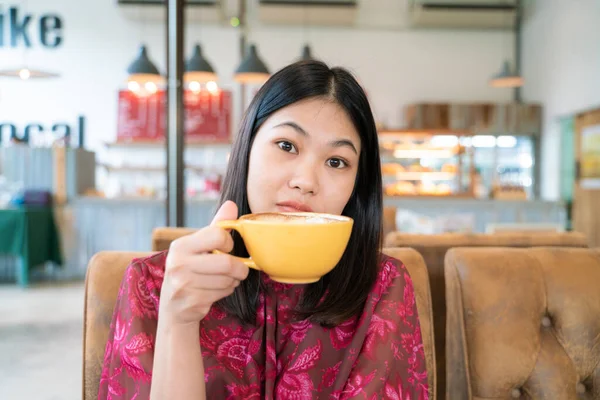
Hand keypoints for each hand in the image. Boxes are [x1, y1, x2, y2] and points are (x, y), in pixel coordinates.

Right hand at [160, 201, 248, 325]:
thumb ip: (216, 226)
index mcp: (180, 246)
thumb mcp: (199, 246)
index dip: (229, 243)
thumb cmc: (190, 270)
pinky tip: (217, 290)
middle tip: (240, 270)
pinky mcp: (191, 302)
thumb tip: (231, 204)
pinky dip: (227, 291)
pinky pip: (223, 293)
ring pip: (227, 280)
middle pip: (227, 262)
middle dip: (240, 268)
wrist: (173, 306)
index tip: (228, 249)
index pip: (218, 235)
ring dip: (233, 281)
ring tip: (226, 280)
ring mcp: (183, 284)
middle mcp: (178, 263)